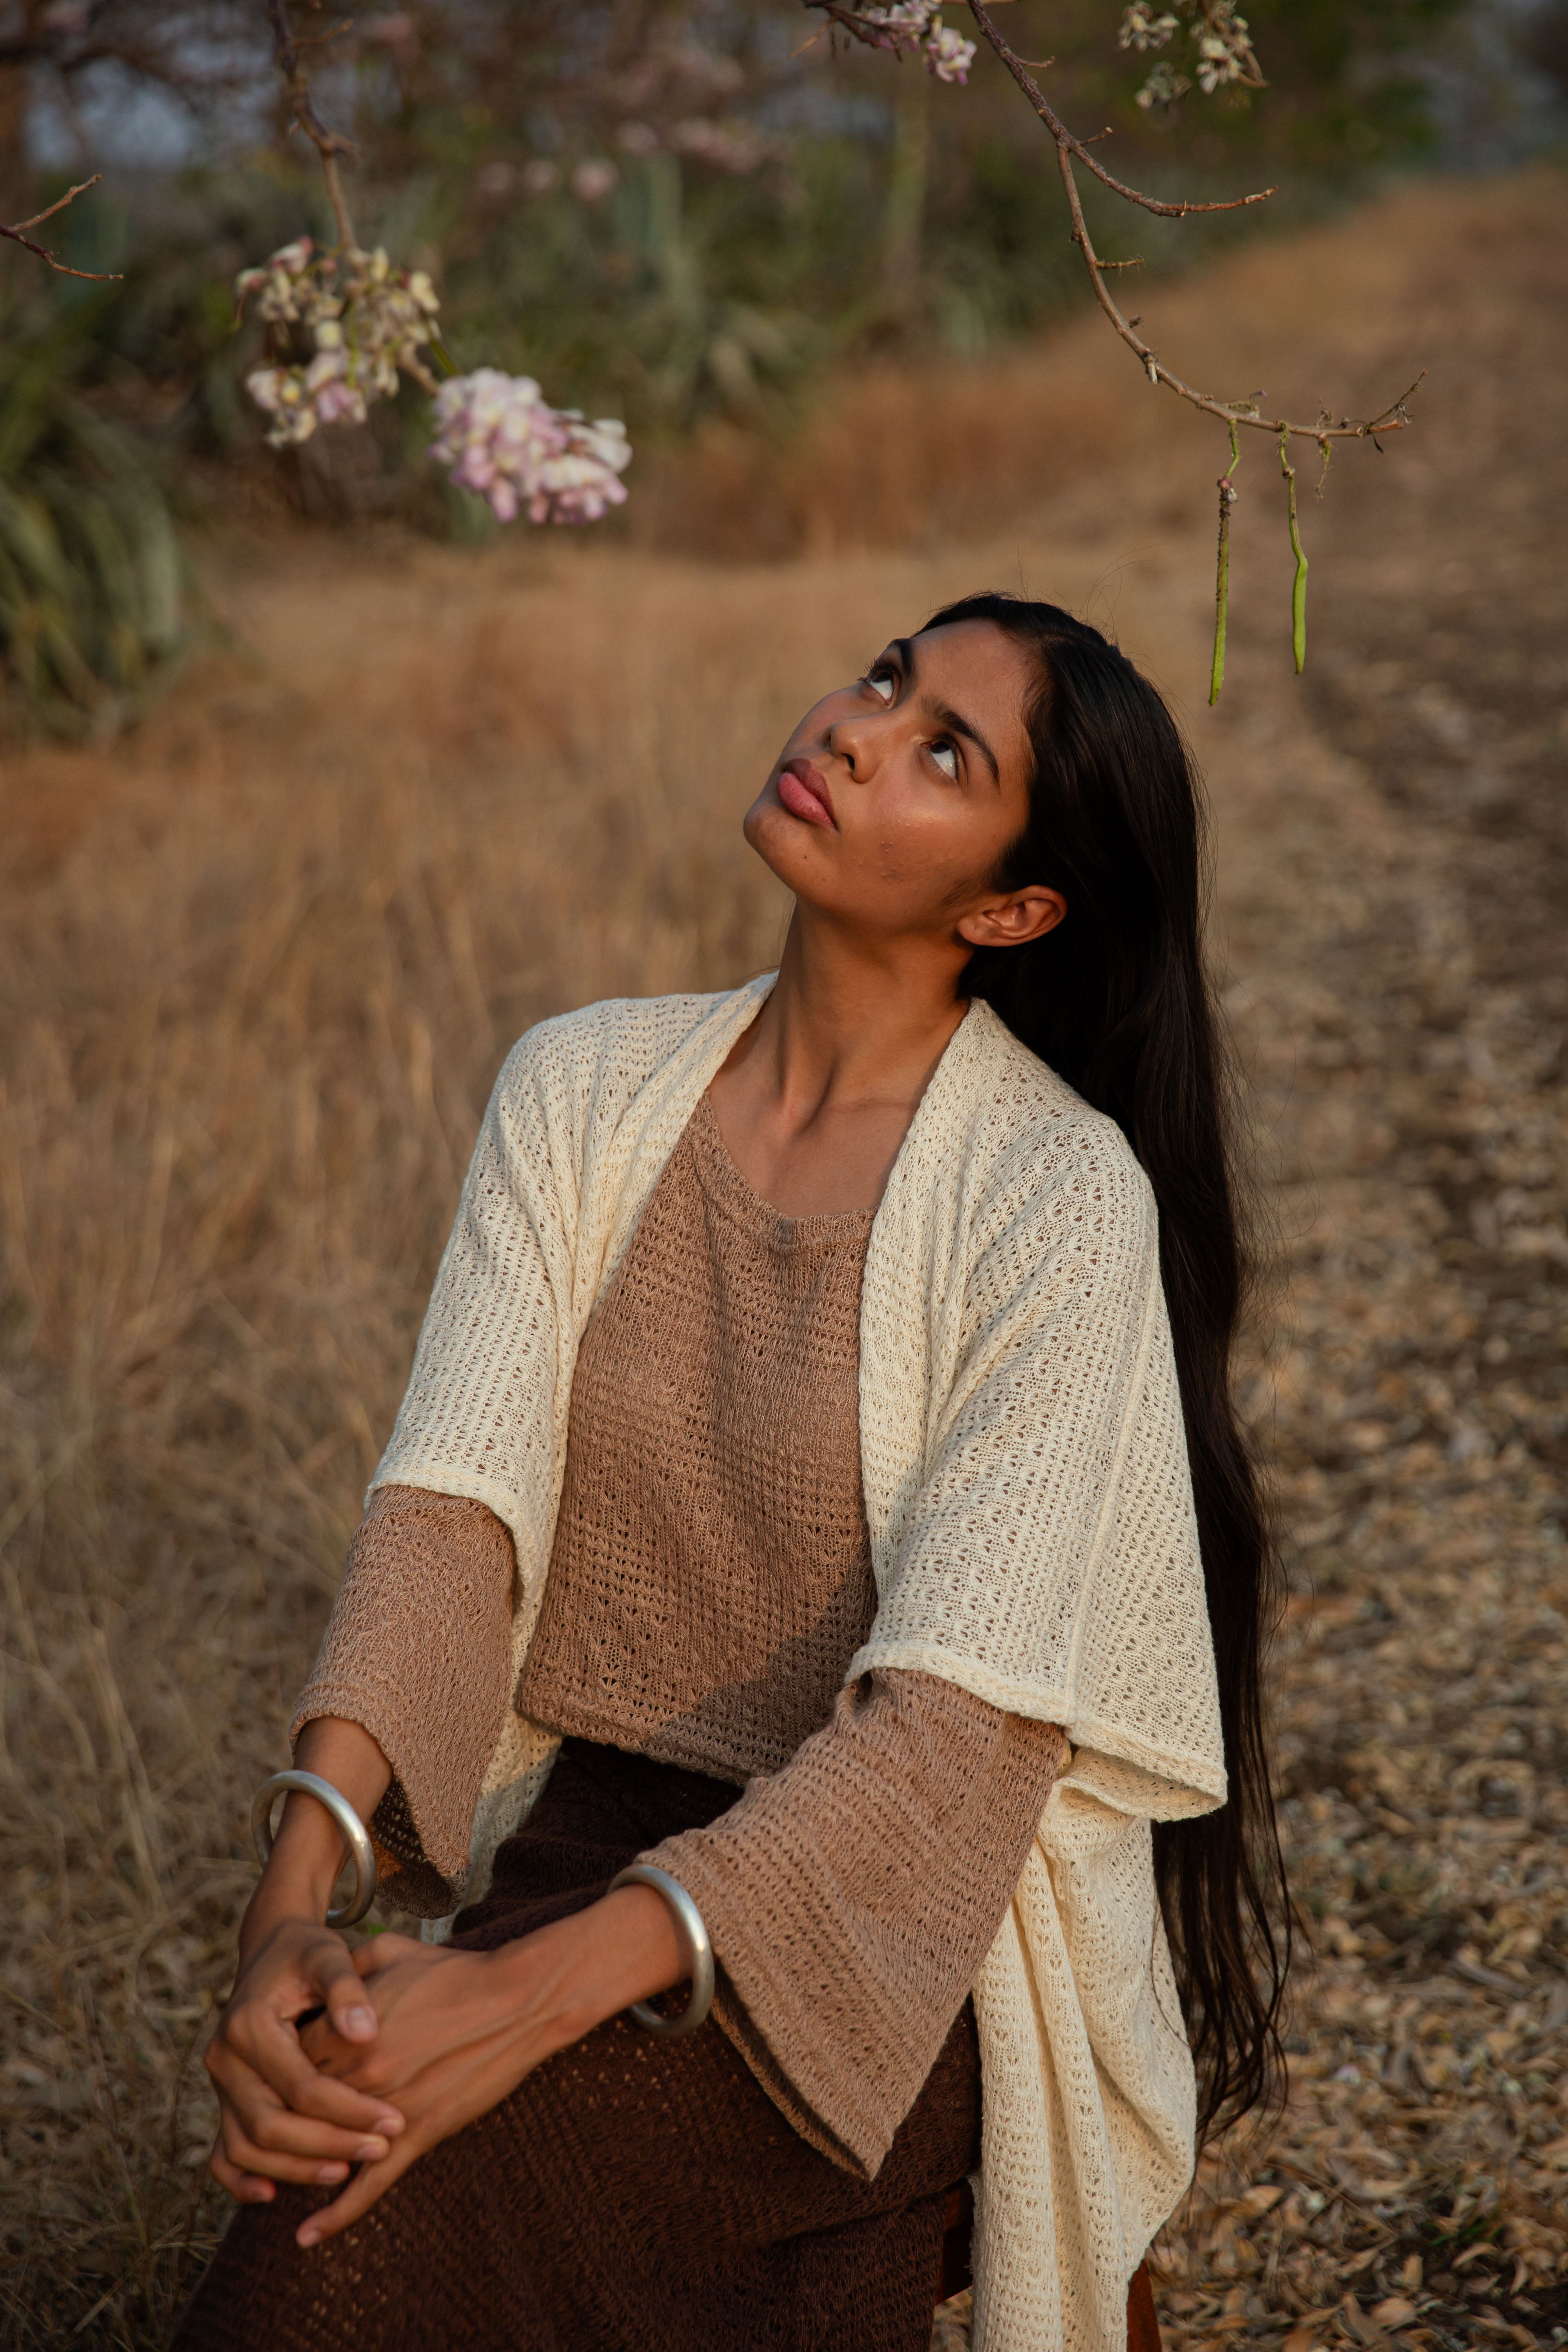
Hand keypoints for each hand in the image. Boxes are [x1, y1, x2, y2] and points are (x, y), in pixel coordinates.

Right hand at [204, 1914, 407, 2204]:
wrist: (272, 1949)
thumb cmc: (307, 1953)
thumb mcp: (328, 1956)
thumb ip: (347, 1989)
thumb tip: (367, 2032)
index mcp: (249, 2025)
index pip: (302, 2086)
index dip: (350, 2109)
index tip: (395, 2121)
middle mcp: (224, 2059)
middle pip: (272, 2125)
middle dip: (329, 2144)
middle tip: (380, 2150)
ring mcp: (220, 2083)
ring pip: (247, 2146)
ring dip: (295, 2168)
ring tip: (345, 2174)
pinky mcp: (224, 2099)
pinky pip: (224, 2152)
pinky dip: (242, 2179)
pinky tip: (274, 2196)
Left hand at [291, 1933, 558, 2242]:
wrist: (515, 2001)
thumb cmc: (455, 1972)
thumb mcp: (391, 1951)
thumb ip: (348, 1966)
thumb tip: (322, 1977)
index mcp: (346, 2030)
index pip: (285, 2065)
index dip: (279, 2071)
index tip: (282, 2072)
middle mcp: (359, 2074)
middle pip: (298, 2111)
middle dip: (285, 2120)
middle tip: (280, 2122)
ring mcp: (387, 2110)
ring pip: (325, 2149)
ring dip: (302, 2164)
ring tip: (276, 2180)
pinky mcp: (419, 2135)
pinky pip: (369, 2186)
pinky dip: (336, 2215)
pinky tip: (307, 2237)